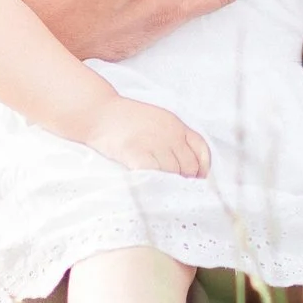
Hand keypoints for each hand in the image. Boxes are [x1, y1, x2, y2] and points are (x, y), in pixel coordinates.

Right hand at [84, 97, 211, 176]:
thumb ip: (174, 137)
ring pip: (173, 173)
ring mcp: (154, 144)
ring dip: (169, 184)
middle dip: (184, 179)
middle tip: (176, 188)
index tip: (199, 178)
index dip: (203, 166)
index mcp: (176, 124)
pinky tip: (150, 185)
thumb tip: (188, 166)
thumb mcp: (158, 119)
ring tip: (162, 190)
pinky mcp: (137, 153)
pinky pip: (154, 175)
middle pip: (188, 165)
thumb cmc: (126, 119)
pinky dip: (155, 183)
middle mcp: (169, 134)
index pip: (200, 148)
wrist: (99, 112)